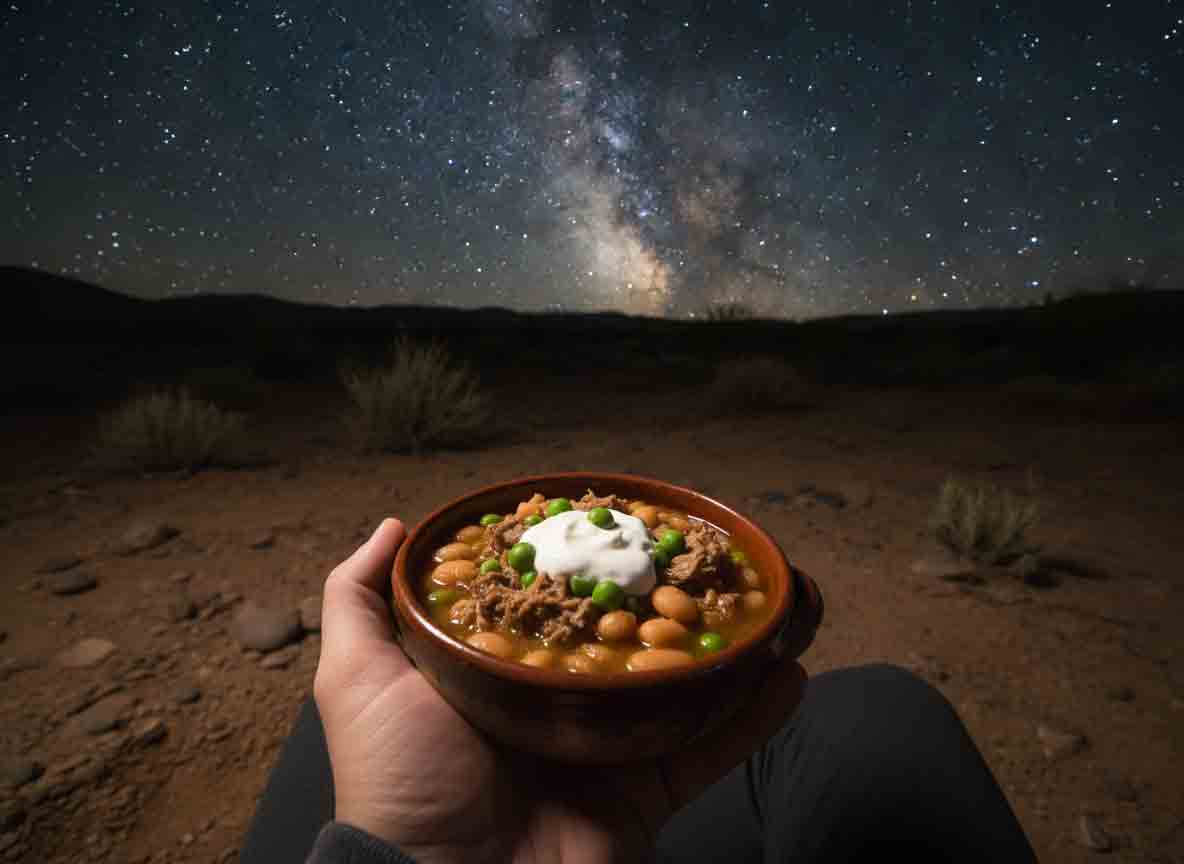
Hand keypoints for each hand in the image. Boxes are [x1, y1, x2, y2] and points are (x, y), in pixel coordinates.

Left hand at [314, 518, 806, 863]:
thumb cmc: (401, 777)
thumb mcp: (359, 678)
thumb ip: (360, 600)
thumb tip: (396, 525)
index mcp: (494, 670)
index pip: (545, 601)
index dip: (578, 562)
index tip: (614, 519)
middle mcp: (554, 702)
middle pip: (621, 637)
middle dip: (665, 597)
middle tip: (704, 554)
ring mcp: (604, 748)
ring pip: (676, 687)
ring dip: (727, 648)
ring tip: (771, 601)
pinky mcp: (644, 793)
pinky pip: (707, 749)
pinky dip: (752, 717)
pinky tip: (791, 673)